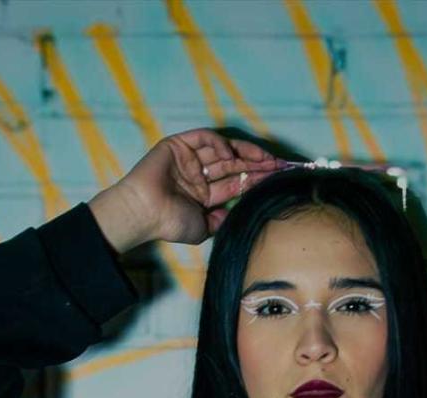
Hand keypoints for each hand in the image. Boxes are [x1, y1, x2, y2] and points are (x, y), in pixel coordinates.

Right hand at [115, 128, 281, 245]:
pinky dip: (220, 144)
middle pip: (235, 166)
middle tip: (281, 166)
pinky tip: (233, 155)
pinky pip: (205, 139)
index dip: (257, 180)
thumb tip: (235, 215)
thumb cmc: (170, 223)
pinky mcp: (179, 145)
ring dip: (247, 153)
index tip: (279, 178)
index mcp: (205, 195)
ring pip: (224, 151)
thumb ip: (221, 220)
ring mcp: (190, 159)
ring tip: (267, 159)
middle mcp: (200, 175)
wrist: (145, 213)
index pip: (237, 183)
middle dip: (258, 164)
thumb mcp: (204, 228)